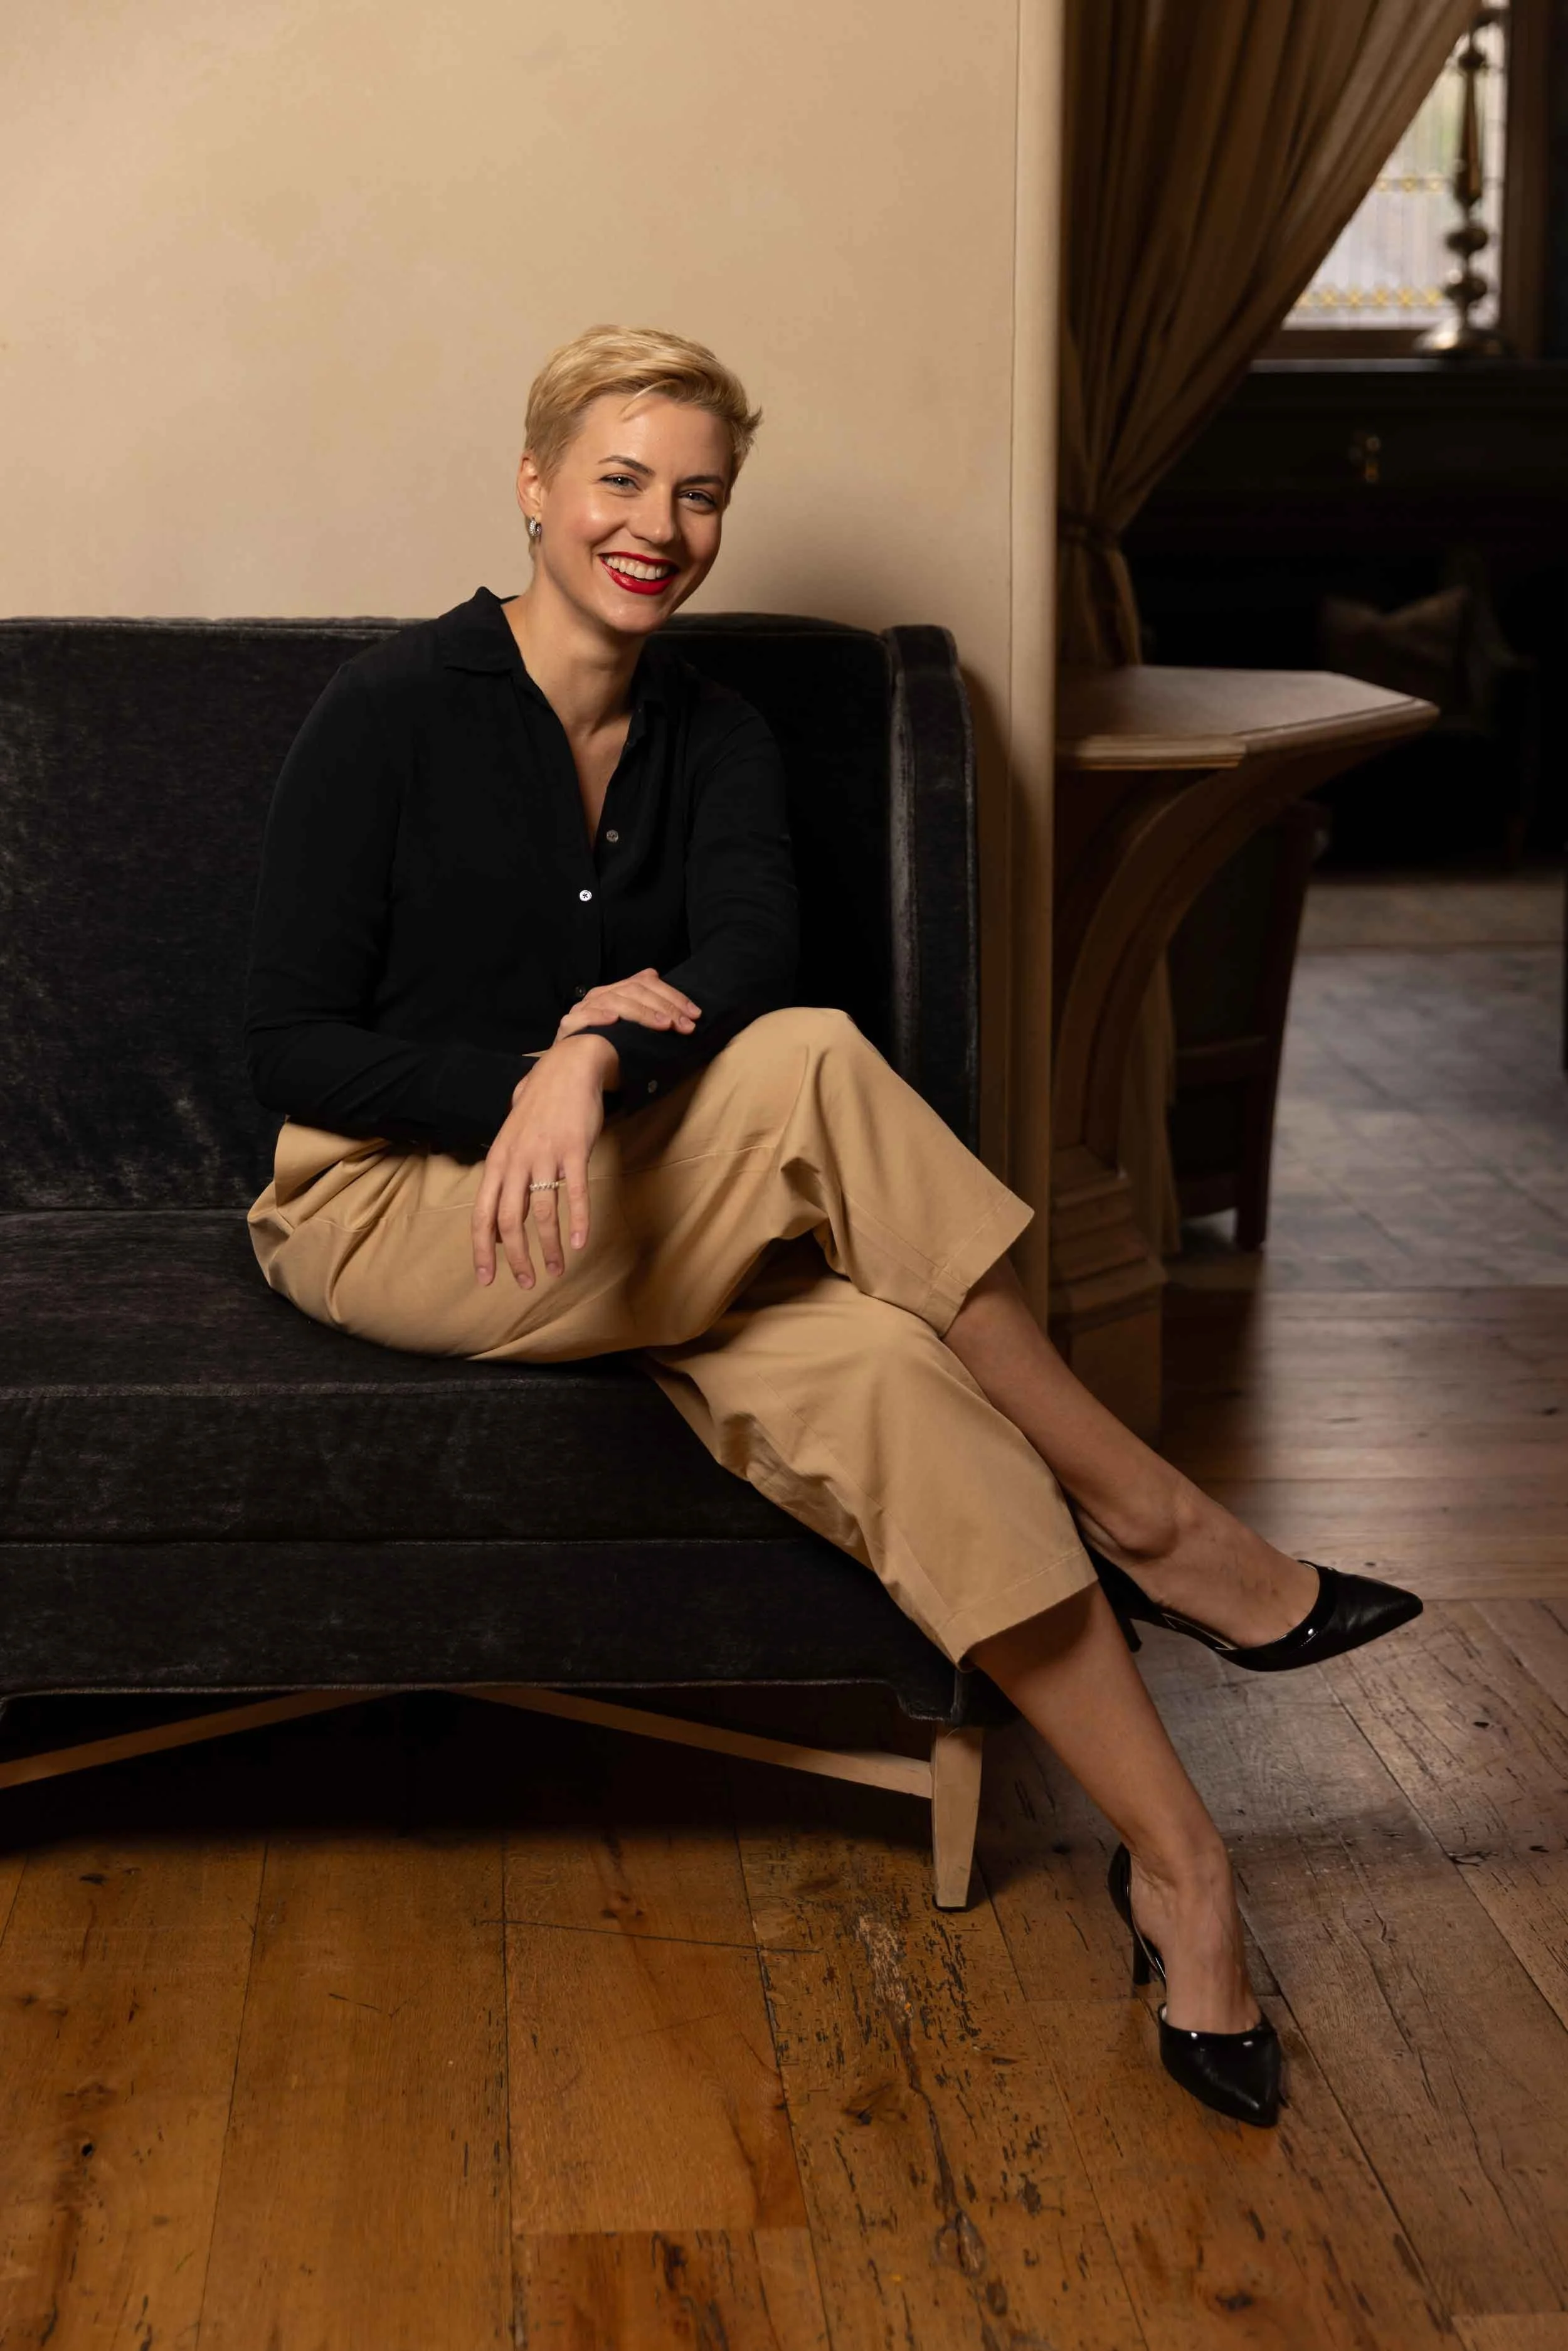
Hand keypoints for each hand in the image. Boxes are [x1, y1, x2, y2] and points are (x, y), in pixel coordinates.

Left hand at [471, 1036, 614, 1288]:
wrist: (569, 1067)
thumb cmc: (539, 1106)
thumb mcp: (511, 1139)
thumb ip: (504, 1177)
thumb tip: (499, 1222)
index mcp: (498, 1161)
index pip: (481, 1214)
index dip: (482, 1249)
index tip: (486, 1278)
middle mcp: (516, 1161)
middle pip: (508, 1219)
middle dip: (515, 1257)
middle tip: (525, 1282)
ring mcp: (546, 1155)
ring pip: (542, 1212)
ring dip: (548, 1247)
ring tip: (556, 1271)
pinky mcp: (575, 1149)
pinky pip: (575, 1192)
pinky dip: (577, 1220)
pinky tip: (580, 1242)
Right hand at [555, 967, 699, 1042]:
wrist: (573, 1072)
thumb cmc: (607, 1053)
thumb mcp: (632, 1031)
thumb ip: (646, 1015)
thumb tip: (671, 1002)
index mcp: (613, 993)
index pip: (645, 983)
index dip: (673, 996)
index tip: (695, 1014)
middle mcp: (598, 996)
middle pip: (635, 990)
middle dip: (666, 1006)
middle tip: (687, 1025)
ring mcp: (583, 1009)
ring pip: (616, 1001)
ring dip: (643, 1013)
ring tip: (665, 1025)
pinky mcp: (570, 1025)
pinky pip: (585, 1016)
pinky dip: (600, 1016)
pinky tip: (614, 1020)